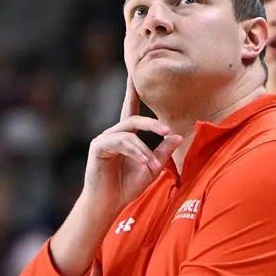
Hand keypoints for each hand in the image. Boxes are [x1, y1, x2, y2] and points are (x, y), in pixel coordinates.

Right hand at [82, 76, 183, 216]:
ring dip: (144, 148)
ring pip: (128, 132)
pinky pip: (120, 142)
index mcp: (125, 136)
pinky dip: (135, 151)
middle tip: (169, 132)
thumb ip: (163, 152)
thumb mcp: (151, 169)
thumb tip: (178, 136)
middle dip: (153, 124)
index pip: (130, 108)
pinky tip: (143, 162)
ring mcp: (103, 139)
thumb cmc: (126, 187)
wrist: (108, 204)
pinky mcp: (98, 147)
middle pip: (133, 118)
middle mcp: (113, 133)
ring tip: (152, 165)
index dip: (132, 89)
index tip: (134, 70)